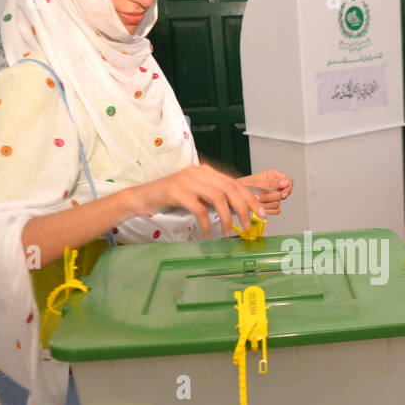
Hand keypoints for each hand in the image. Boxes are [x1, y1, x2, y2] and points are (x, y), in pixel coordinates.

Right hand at [135, 164, 263, 237]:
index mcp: (206, 171)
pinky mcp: (177, 192)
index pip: (235, 183)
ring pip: (218, 197)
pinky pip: (199, 209)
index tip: (261, 213)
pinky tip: (208, 233)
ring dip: (227, 217)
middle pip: (230, 188)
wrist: (143, 197)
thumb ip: (213, 198)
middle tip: (250, 225)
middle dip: (244, 208)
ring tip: (229, 232)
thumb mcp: (196, 194)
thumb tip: (238, 211)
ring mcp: (187, 180)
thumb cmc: (171, 198)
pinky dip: (207, 223)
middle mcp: (199, 172)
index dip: (251, 198)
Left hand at [239, 169, 293, 215]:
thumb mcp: (257, 183)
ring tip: (256, 200)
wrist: (234, 197)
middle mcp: (275, 186)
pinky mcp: (271, 206)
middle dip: (271, 196)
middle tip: (259, 195)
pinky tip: (259, 206)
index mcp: (273, 176)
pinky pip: (276, 210)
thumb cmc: (242, 186)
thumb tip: (286, 182)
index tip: (282, 192)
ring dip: (266, 203)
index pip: (289, 181)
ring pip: (279, 203)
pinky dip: (267, 209)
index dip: (287, 187)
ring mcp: (273, 196)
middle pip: (284, 194)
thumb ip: (273, 183)